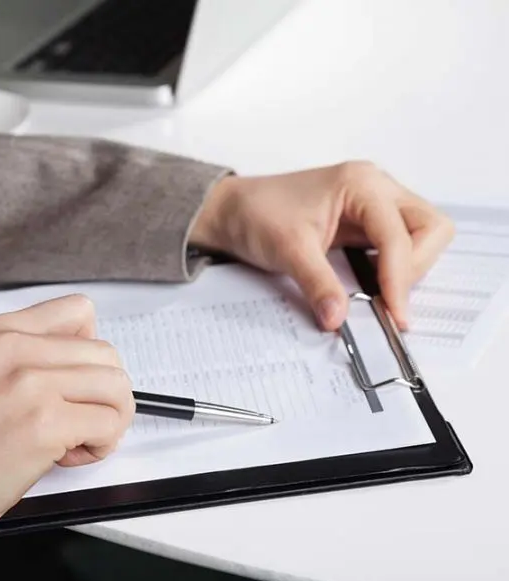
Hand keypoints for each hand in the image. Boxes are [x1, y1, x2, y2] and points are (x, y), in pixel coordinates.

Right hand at [0, 295, 133, 565]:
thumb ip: (25, 358)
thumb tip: (81, 367)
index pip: (79, 312)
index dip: (89, 352)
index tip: (75, 382)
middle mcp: (14, 347)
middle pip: (106, 354)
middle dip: (103, 394)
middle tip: (75, 423)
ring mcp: (31, 382)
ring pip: (117, 386)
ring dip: (108, 420)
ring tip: (74, 441)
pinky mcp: (46, 422)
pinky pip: (110, 423)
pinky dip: (101, 446)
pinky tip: (66, 457)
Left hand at [190, 161, 454, 330]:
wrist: (230, 211)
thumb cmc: (255, 213)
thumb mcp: (287, 251)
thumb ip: (318, 285)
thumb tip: (339, 318)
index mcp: (360, 183)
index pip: (398, 234)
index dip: (398, 277)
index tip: (392, 312)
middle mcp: (375, 188)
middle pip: (429, 228)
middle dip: (414, 266)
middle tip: (389, 299)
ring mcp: (373, 204)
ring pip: (421, 235)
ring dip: (408, 267)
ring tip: (383, 295)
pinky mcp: (366, 222)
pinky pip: (399, 245)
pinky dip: (394, 268)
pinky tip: (374, 287)